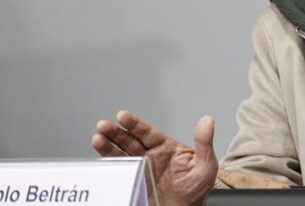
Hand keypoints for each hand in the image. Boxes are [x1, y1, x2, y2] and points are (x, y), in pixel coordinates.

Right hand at [91, 111, 217, 205]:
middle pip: (129, 140)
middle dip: (116, 132)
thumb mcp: (205, 165)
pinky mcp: (133, 182)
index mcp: (166, 148)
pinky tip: (100, 157)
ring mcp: (141, 168)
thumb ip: (204, 143)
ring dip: (108, 145)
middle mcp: (151, 156)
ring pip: (121, 153)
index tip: (122, 116)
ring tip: (97, 138)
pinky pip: (119, 171)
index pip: (147, 132)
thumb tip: (207, 121)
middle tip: (103, 125)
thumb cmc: (197, 189)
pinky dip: (108, 163)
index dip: (134, 124)